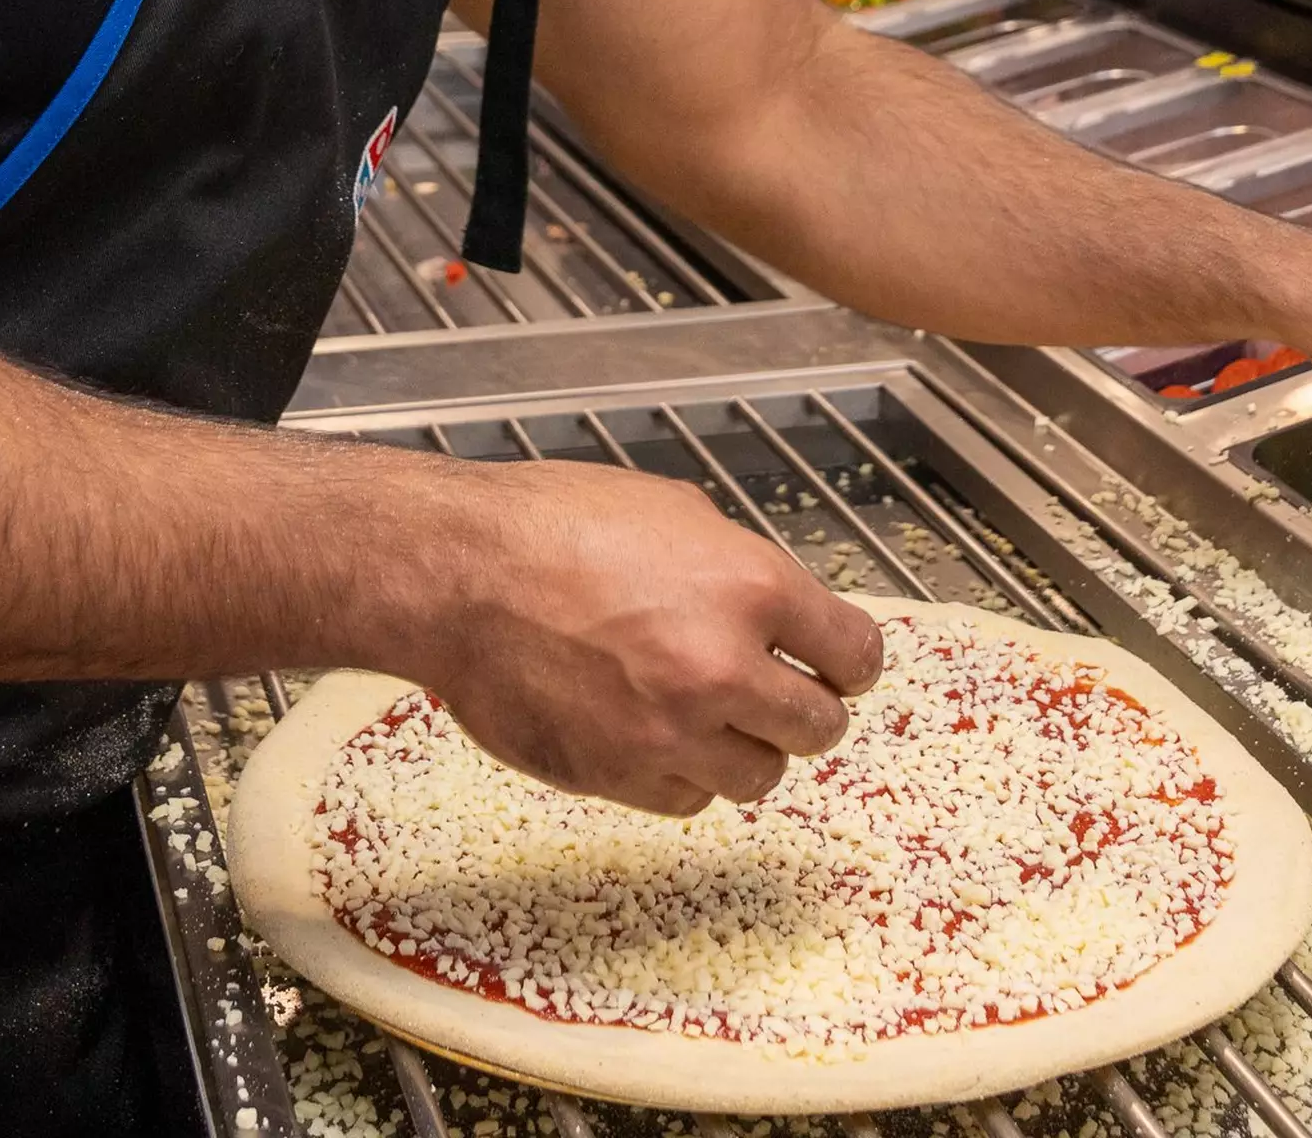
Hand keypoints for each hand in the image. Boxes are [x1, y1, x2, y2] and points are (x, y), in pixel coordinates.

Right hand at [405, 459, 884, 817]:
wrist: (456, 574)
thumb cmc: (551, 526)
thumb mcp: (674, 512)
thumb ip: (740, 569)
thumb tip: (780, 613)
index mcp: (751, 588)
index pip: (855, 655)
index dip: (849, 661)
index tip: (839, 665)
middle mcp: (722, 668)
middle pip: (820, 727)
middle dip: (804, 708)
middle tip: (776, 691)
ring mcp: (670, 731)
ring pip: (760, 776)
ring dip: (745, 747)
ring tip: (707, 713)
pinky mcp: (618, 776)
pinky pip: (688, 799)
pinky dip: (683, 774)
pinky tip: (654, 731)